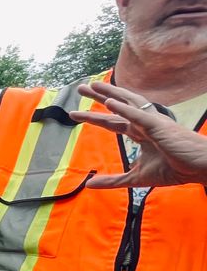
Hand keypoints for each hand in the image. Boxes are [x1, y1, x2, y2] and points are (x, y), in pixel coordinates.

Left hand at [70, 81, 206, 188]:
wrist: (200, 168)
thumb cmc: (175, 169)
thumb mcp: (136, 178)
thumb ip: (112, 180)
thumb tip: (88, 185)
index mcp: (140, 133)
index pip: (113, 122)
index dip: (94, 117)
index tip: (75, 113)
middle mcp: (144, 123)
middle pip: (117, 107)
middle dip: (98, 96)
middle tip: (80, 87)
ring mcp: (152, 122)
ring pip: (127, 103)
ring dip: (109, 93)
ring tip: (92, 85)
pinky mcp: (159, 126)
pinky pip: (139, 115)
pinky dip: (124, 108)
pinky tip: (110, 102)